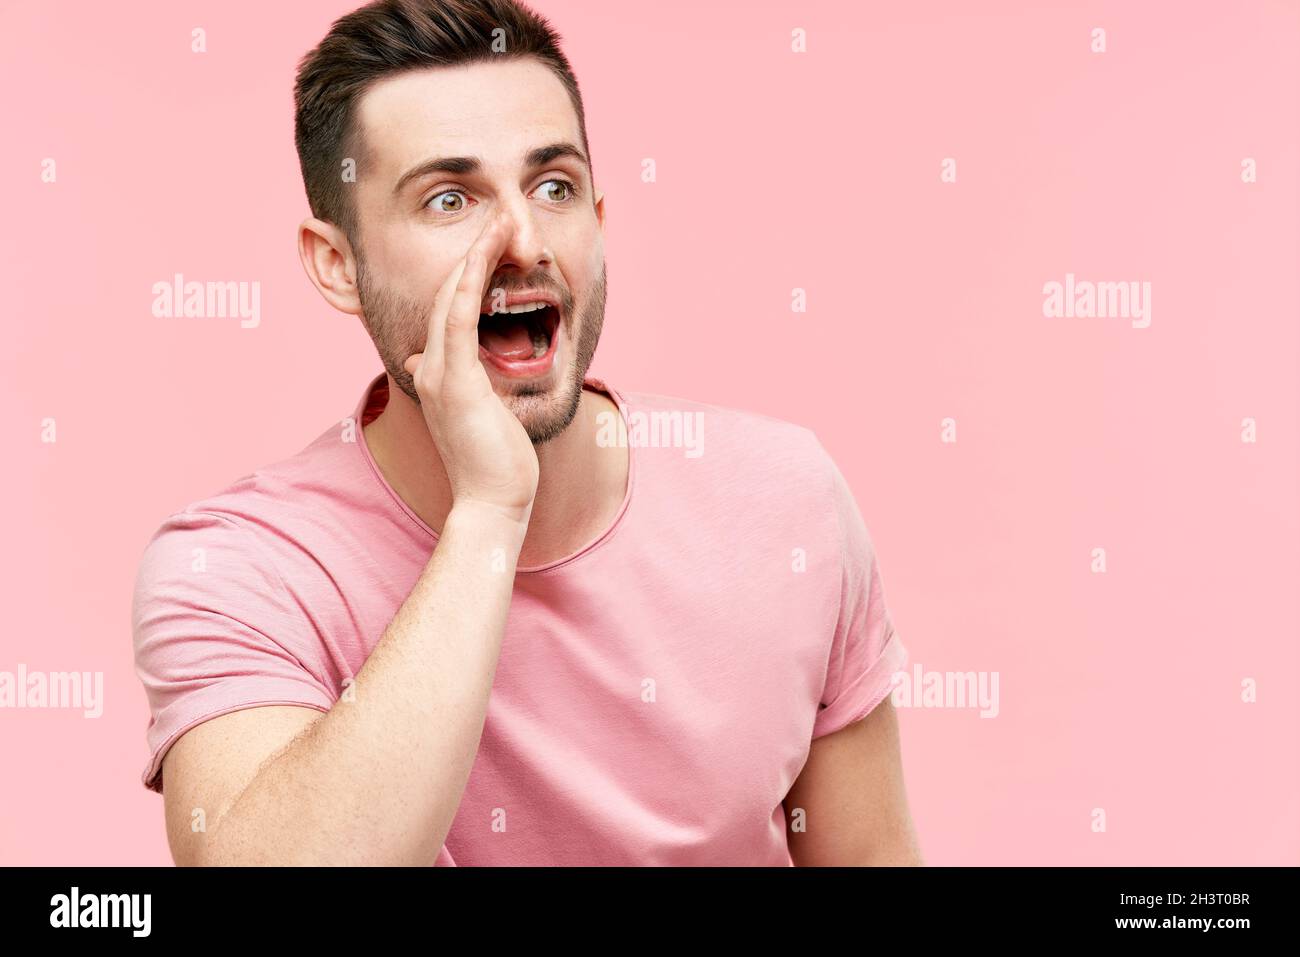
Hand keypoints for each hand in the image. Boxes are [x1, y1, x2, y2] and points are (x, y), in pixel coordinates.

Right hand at [403, 212, 538, 523]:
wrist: (494, 503)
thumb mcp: (483, 414)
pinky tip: (490, 249)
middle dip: (473, 251)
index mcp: (438, 371)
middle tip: (500, 215)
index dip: (468, 271)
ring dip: (476, 253)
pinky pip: (459, 316)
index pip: (448, 307)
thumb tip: (443, 362)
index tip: (495, 241)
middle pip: (446, 292)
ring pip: (451, 295)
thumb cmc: (498, 463)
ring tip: (500, 220)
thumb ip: (469, 384)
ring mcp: (438, 372)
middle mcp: (430, 365)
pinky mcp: (454, 382)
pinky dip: (474, 278)